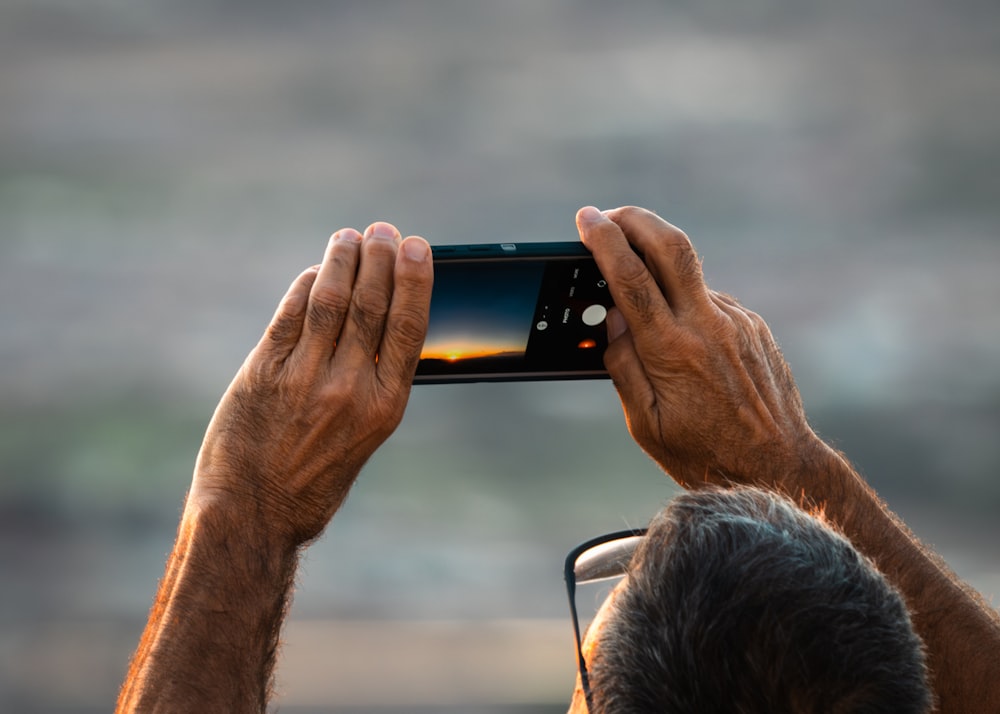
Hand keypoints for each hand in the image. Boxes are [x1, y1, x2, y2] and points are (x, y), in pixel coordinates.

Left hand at [188, 222, 432, 545]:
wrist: (253, 515)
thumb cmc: (314, 482)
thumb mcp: (362, 439)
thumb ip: (373, 385)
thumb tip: (383, 328)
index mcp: (383, 407)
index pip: (408, 327)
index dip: (414, 280)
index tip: (416, 247)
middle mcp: (348, 388)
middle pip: (371, 305)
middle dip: (379, 259)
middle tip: (382, 230)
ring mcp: (304, 378)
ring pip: (330, 301)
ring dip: (341, 262)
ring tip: (348, 237)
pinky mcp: (263, 372)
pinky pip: (289, 316)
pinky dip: (305, 287)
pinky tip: (314, 272)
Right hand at [576, 206, 820, 490]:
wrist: (778, 466)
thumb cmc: (703, 454)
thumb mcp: (645, 424)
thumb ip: (623, 366)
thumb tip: (613, 318)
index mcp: (672, 352)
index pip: (631, 279)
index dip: (605, 241)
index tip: (586, 218)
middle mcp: (708, 326)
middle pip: (672, 246)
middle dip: (636, 219)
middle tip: (610, 214)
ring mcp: (737, 321)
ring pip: (690, 276)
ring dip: (659, 270)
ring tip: (640, 296)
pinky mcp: (754, 325)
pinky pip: (709, 301)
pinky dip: (685, 304)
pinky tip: (680, 337)